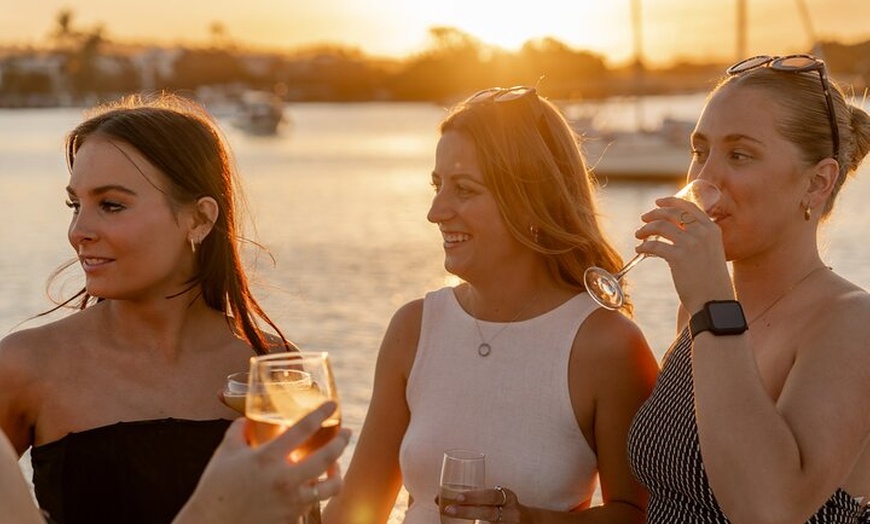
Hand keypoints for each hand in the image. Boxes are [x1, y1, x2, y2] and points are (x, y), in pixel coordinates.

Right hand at [175, 402, 350, 523]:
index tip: (332, 405)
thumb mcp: (225, 453)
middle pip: (328, 457)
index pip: (303, 429)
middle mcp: (284, 479)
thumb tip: (246, 419)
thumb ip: (238, 432)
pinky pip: (312, 504)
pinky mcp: (292, 519)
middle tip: (346, 433)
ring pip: (330, 487)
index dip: (321, 413)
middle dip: (342, 442)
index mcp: (267, 458)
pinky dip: (314, 495)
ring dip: (337, 474)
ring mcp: (291, 502)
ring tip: (335, 468)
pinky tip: (312, 488)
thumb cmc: (215, 488)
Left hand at [440, 485, 525, 522]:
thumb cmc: (504, 508)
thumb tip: (437, 499)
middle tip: (448, 509)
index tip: (457, 497)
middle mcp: (511, 513)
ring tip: (451, 523)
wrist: (531, 522)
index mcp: (508, 498)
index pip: (491, 496)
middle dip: (467, 512)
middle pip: (489, 513)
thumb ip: (474, 498)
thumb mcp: (495, 499)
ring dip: (470, 523)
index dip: (475, 496)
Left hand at [635, 196, 732, 312]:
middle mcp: (702, 232)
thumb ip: (699, 240)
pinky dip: (643, 246)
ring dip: (646, 229)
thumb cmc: (712, 282)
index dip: (671, 201)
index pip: (689, 206)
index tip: (658, 203)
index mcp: (712, 229)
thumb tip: (678, 232)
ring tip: (638, 235)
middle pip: (672, 213)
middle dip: (654, 214)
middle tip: (643, 219)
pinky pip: (654, 246)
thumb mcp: (711, 253)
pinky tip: (639, 249)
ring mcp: (690, 244)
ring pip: (660, 226)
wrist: (714, 302)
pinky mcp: (678, 257)